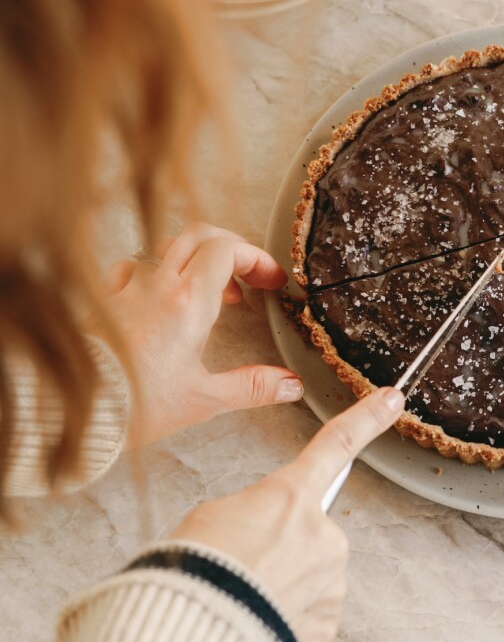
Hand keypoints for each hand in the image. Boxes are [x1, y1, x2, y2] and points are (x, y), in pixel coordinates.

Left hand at [105, 223, 303, 446]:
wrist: (76, 407)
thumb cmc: (137, 405)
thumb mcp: (204, 399)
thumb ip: (252, 387)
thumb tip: (290, 386)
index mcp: (191, 302)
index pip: (229, 250)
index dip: (256, 258)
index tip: (270, 281)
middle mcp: (159, 284)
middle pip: (200, 235)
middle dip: (230, 247)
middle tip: (245, 275)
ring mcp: (128, 287)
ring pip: (165, 247)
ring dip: (193, 259)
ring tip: (206, 289)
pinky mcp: (103, 299)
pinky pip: (130, 266)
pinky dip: (152, 270)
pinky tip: (156, 294)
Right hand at [169, 386, 403, 641]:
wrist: (193, 635)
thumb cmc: (194, 569)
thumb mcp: (214, 516)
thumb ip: (255, 513)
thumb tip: (263, 533)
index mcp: (291, 496)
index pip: (336, 445)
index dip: (367, 418)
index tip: (392, 399)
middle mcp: (323, 535)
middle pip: (310, 532)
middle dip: (283, 546)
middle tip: (242, 564)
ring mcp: (329, 582)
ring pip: (313, 576)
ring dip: (285, 584)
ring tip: (245, 597)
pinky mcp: (326, 625)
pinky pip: (311, 613)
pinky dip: (288, 617)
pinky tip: (259, 621)